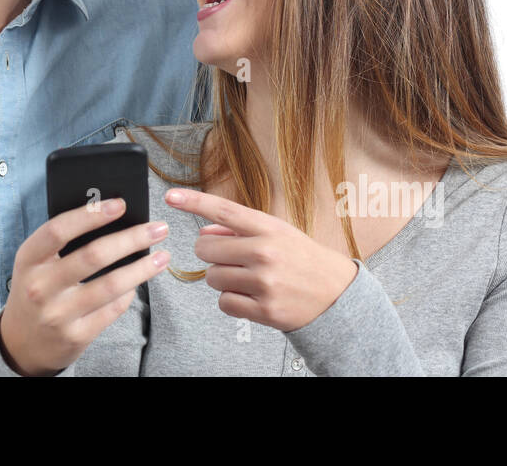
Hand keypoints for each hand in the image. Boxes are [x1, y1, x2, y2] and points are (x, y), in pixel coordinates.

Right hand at [0, 198, 170, 375]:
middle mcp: (40, 287)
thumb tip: (111, 215)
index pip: (59, 230)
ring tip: (163, 256)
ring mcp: (58, 314)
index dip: (91, 215)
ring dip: (142, 268)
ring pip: (110, 285)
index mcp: (29, 260)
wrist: (22, 343)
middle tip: (158, 228)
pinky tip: (139, 281)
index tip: (121, 204)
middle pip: (93, 256)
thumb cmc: (36, 289)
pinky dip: (130, 292)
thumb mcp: (35, 263)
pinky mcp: (76, 336)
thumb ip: (62, 242)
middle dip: (132, 239)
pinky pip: (112, 309)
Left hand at [164, 188, 358, 331]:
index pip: (224, 210)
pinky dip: (232, 301)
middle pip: (206, 248)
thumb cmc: (302, 259)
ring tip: (247, 278)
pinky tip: (251, 296)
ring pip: (212, 277)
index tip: (170, 196)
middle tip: (232, 258)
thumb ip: (241, 229)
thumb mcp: (278, 233)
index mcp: (269, 228)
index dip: (194, 202)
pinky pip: (224, 303)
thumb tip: (205, 230)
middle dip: (212, 253)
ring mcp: (264, 283)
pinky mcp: (264, 310)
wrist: (337, 294)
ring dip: (222, 278)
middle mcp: (265, 253)